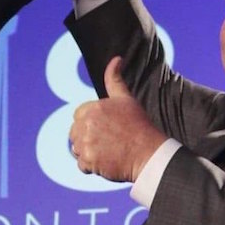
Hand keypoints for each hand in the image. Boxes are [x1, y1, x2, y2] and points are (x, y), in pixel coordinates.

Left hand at [68, 57, 164, 182]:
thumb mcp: (126, 99)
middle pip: (75, 133)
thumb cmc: (139, 125)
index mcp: (92, 108)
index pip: (79, 116)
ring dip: (89, 152)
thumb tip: (116, 58)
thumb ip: (115, 79)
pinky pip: (81, 165)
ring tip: (109, 150)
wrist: (149, 153)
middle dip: (88, 138)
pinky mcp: (88, 160)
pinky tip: (107, 161)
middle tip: (109, 141)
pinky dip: (92, 166)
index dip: (92, 123)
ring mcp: (86, 143)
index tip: (108, 128)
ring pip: (77, 149)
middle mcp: (85, 124)